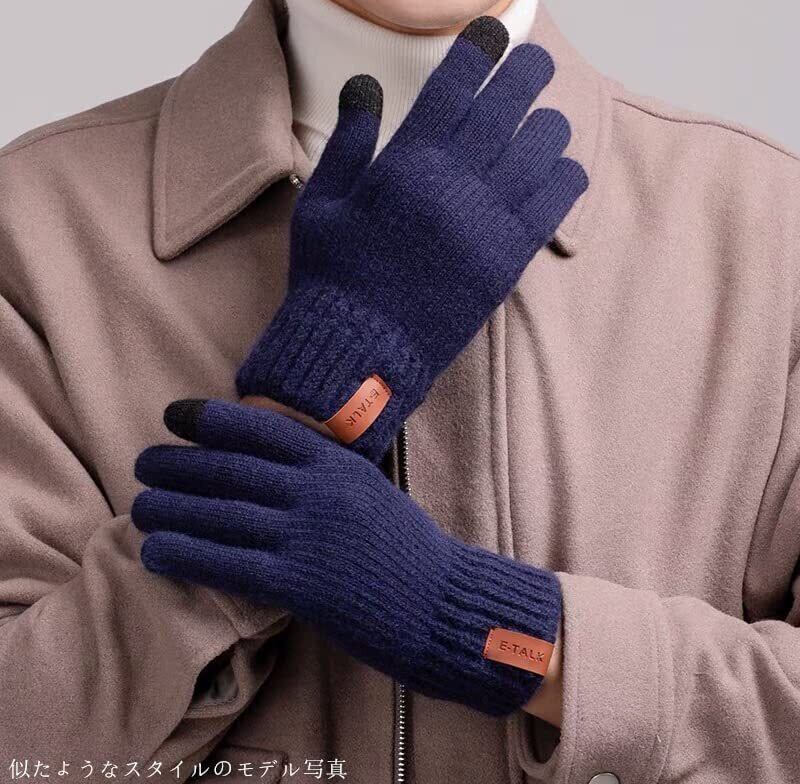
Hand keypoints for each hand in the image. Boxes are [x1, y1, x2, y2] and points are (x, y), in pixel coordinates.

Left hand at [132, 398, 561, 715]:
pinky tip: (155, 552)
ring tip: (139, 507)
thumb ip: (326, 474)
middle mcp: (318, 491)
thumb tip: (273, 465)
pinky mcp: (299, 584)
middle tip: (144, 464)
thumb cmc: (408, 550)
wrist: (443, 604)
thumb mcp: (371, 492)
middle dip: (178, 464)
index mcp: (337, 464)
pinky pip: (227, 564)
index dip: (212, 419)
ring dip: (170, 509)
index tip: (175, 416)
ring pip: (220, 514)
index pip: (263, 428)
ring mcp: (307, 536)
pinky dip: (184, 555)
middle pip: (230, 470)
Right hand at [235, 15, 588, 461]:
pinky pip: (555, 204)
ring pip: (541, 149)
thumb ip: (348, 142)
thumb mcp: (321, 205)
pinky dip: (565, 176)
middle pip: (508, 106)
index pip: (455, 85)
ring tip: (545, 119)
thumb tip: (362, 86)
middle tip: (535, 63)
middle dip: (527, 73)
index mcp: (407, 164)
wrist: (358, 352)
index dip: (480, 50)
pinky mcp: (508, 261)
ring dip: (548, 124)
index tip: (494, 34)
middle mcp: (455, 184)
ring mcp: (487, 223)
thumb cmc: (332, 279)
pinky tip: (561, 167)